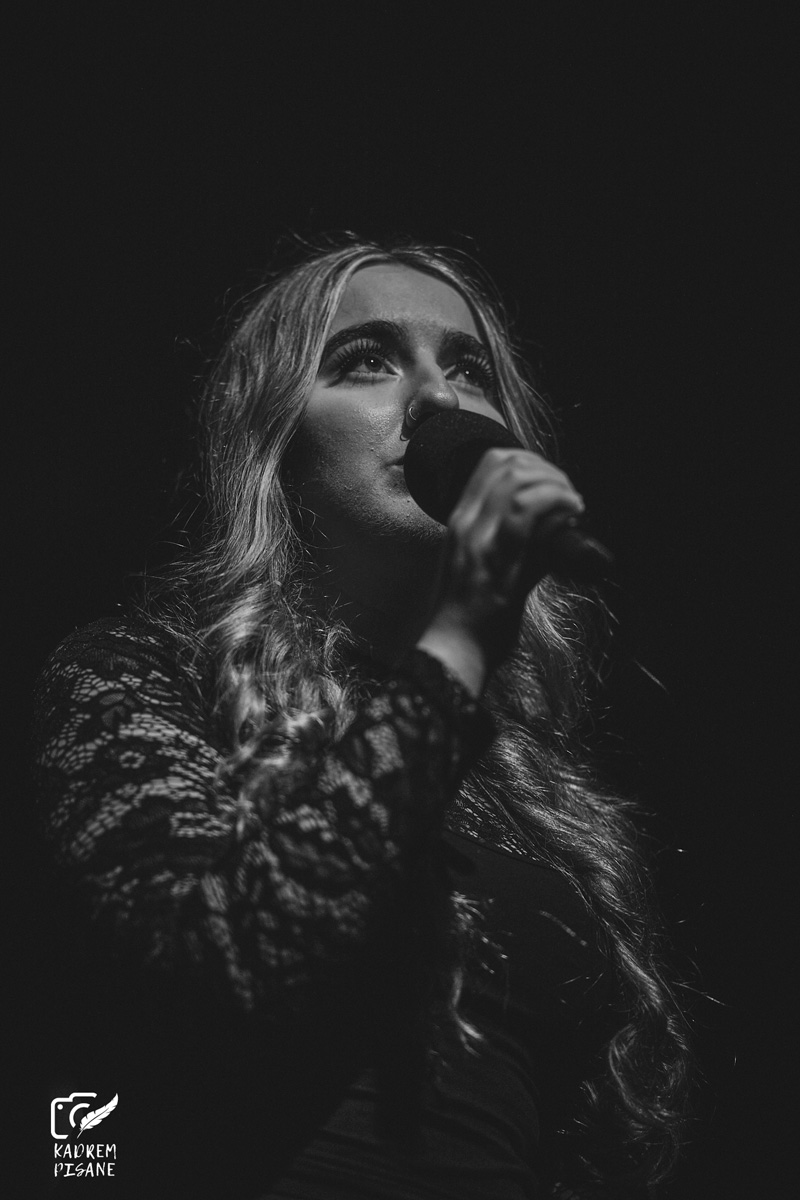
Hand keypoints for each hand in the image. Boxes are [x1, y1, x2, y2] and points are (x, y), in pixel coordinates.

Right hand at [416, 447, 583, 696]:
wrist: (455, 649)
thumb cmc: (471, 618)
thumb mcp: (484, 568)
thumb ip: (512, 543)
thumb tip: (552, 529)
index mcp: (460, 522)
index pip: (490, 463)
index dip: (528, 460)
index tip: (550, 479)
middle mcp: (467, 523)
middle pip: (507, 464)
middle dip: (546, 469)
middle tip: (567, 492)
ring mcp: (481, 538)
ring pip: (518, 481)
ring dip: (555, 484)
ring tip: (573, 502)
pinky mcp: (500, 558)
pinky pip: (530, 511)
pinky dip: (558, 502)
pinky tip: (573, 512)